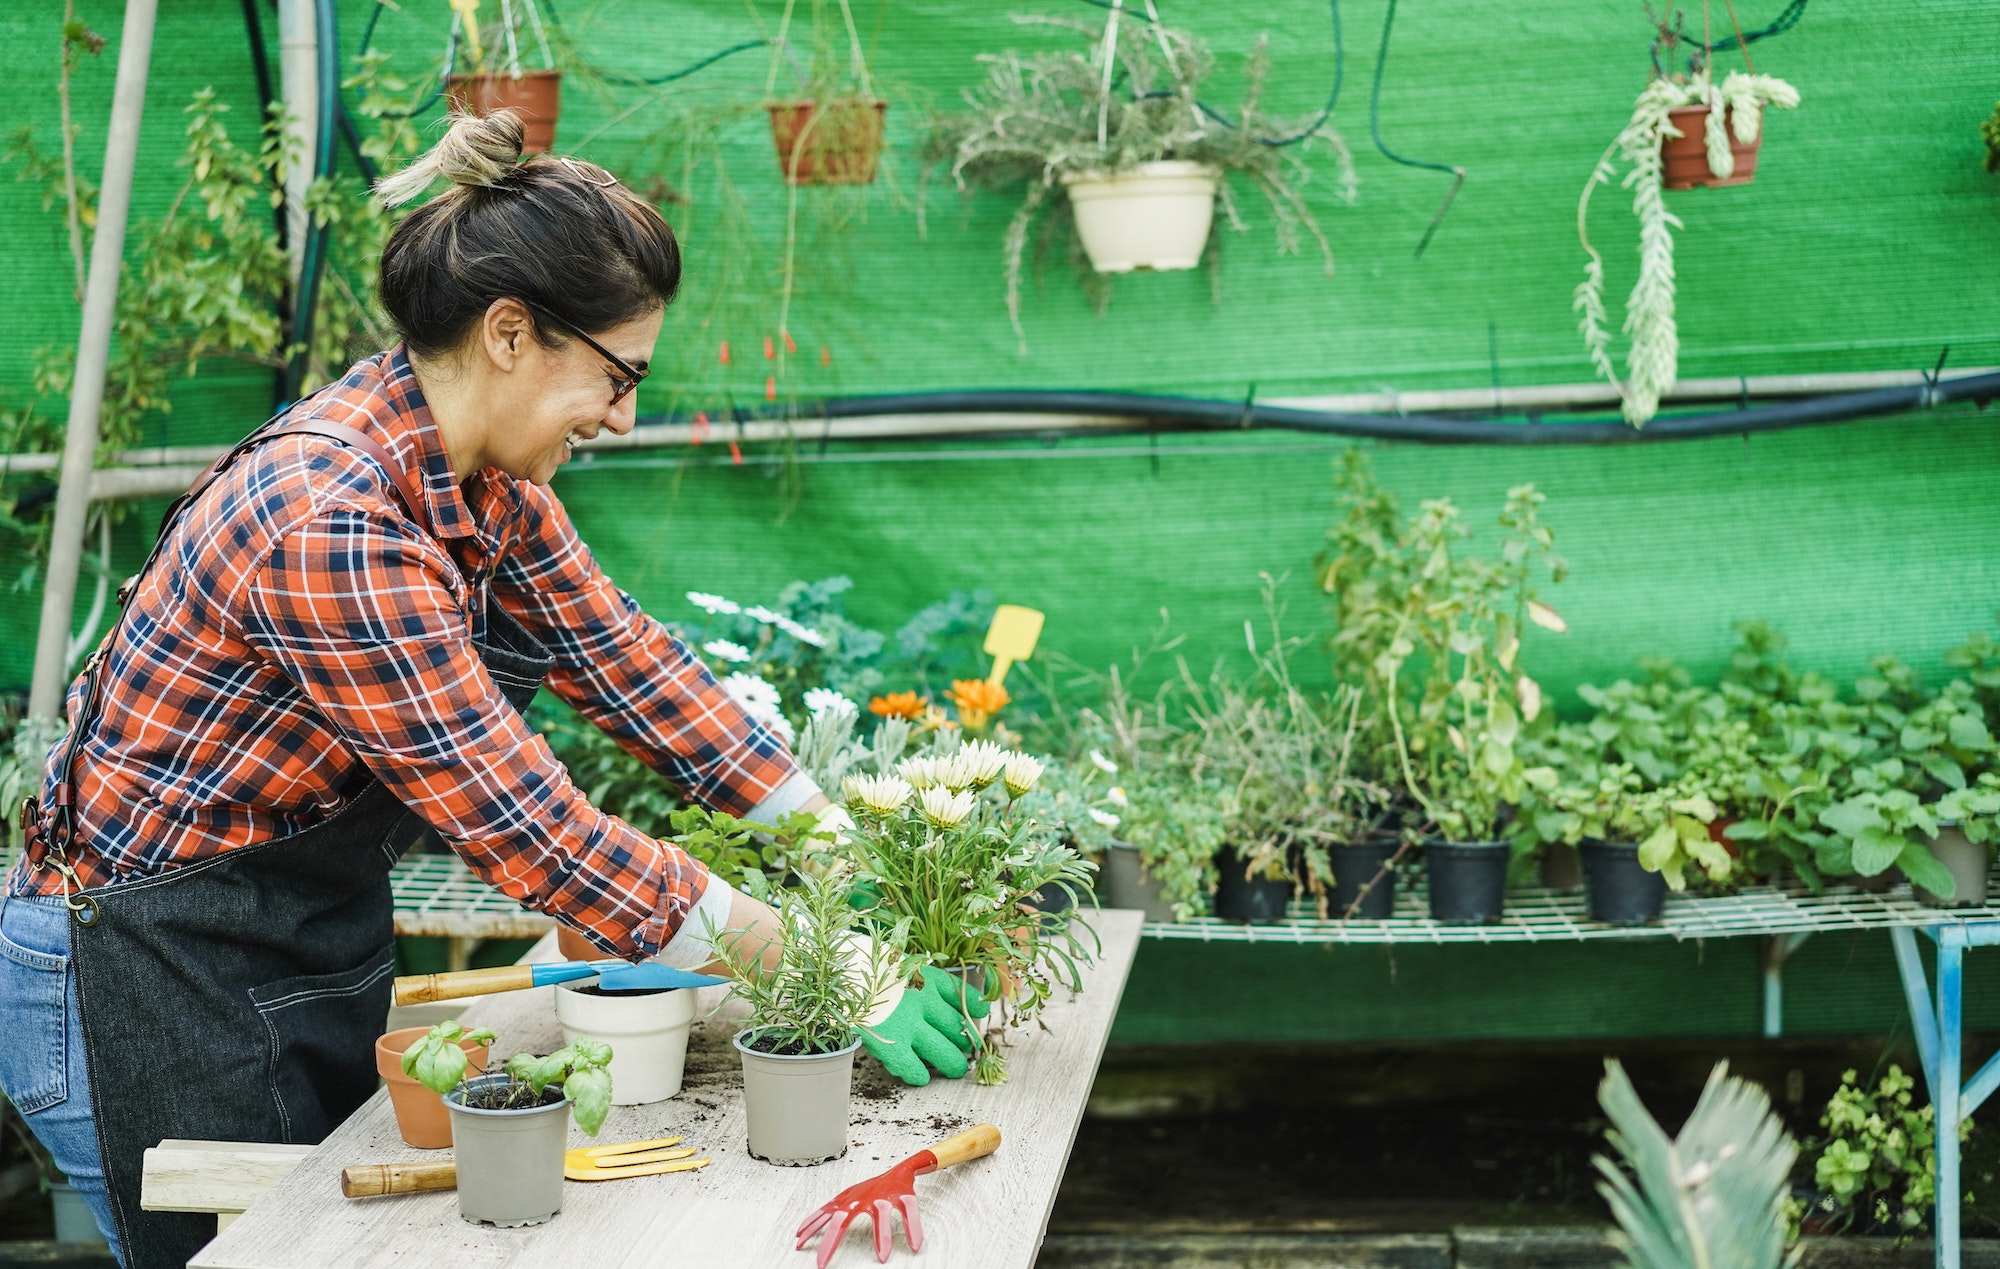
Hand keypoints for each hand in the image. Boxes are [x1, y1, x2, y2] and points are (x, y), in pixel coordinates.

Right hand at [860, 969, 992, 1086]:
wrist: (837, 974)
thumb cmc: (867, 971)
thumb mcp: (901, 965)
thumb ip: (925, 981)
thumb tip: (968, 1002)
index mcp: (927, 979)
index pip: (962, 996)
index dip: (972, 1008)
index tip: (978, 1014)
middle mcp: (924, 1002)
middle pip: (957, 1028)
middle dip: (965, 1042)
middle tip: (966, 1049)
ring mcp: (908, 1025)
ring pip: (944, 1052)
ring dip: (952, 1063)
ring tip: (955, 1068)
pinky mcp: (889, 1044)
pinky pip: (912, 1067)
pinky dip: (918, 1074)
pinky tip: (920, 1076)